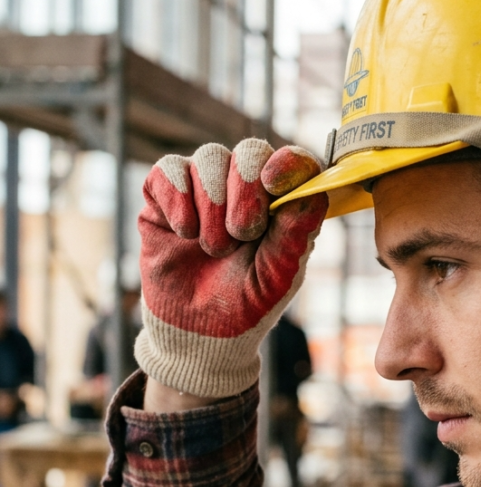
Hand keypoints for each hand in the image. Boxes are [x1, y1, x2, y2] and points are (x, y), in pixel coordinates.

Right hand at [135, 139, 326, 398]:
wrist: (199, 335)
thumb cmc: (248, 304)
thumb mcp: (280, 275)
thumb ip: (297, 233)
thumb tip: (311, 189)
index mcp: (282, 204)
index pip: (292, 161)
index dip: (287, 163)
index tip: (275, 182)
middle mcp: (245, 188)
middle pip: (250, 151)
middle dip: (246, 191)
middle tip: (241, 235)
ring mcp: (204, 188)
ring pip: (209, 157)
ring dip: (212, 205)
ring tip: (212, 248)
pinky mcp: (164, 197)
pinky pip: (168, 170)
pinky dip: (177, 199)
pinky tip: (184, 232)